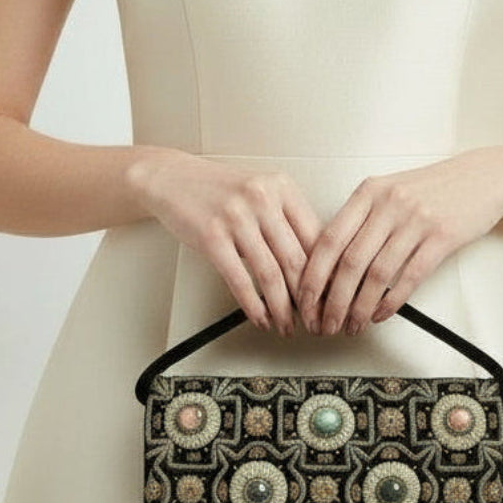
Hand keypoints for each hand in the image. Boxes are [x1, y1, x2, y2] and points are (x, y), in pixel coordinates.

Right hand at [138, 148, 322, 334]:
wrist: (172, 178)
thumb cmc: (218, 190)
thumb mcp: (261, 193)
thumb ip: (287, 222)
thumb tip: (315, 267)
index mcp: (283, 188)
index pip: (317, 238)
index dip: (326, 274)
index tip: (329, 296)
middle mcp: (262, 199)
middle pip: (297, 260)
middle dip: (309, 299)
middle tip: (314, 319)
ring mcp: (236, 217)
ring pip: (271, 274)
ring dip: (282, 309)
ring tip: (286, 325)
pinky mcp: (212, 236)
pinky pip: (239, 280)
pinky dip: (253, 306)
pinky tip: (260, 317)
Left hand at [296, 148, 502, 334]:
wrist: (483, 177)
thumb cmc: (432, 190)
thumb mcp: (389, 193)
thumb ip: (361, 221)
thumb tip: (329, 267)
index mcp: (368, 192)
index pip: (328, 240)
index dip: (312, 277)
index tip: (305, 302)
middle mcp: (388, 204)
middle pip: (349, 263)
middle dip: (332, 302)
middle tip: (325, 324)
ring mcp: (416, 219)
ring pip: (377, 275)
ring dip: (360, 308)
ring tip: (352, 325)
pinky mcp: (442, 236)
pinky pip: (409, 277)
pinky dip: (390, 302)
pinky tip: (380, 314)